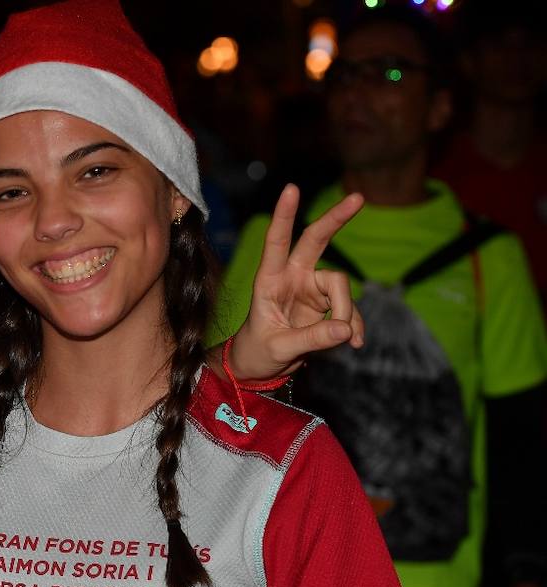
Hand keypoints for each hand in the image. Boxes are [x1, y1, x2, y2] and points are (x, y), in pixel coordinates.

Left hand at [228, 184, 365, 380]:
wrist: (260, 368)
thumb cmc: (257, 353)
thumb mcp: (279, 348)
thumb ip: (311, 339)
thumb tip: (346, 330)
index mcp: (269, 280)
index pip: (276, 242)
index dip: (284, 215)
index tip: (291, 189)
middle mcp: (292, 277)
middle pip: (316, 240)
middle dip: (336, 218)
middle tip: (359, 198)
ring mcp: (311, 288)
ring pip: (341, 286)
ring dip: (347, 312)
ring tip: (344, 342)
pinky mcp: (327, 304)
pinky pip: (349, 309)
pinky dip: (353, 326)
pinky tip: (354, 343)